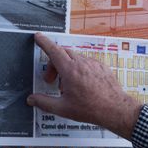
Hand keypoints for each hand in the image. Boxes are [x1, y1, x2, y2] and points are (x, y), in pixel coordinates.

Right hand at [27, 32, 142, 139]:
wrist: (115, 109)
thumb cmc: (90, 109)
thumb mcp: (63, 108)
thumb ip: (44, 102)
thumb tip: (31, 99)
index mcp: (70, 70)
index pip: (53, 51)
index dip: (44, 43)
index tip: (38, 37)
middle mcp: (81, 63)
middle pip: (62, 53)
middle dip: (53, 63)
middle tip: (51, 80)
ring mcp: (93, 64)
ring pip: (75, 58)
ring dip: (66, 67)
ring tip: (67, 87)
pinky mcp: (102, 67)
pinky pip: (86, 63)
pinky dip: (79, 69)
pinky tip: (81, 85)